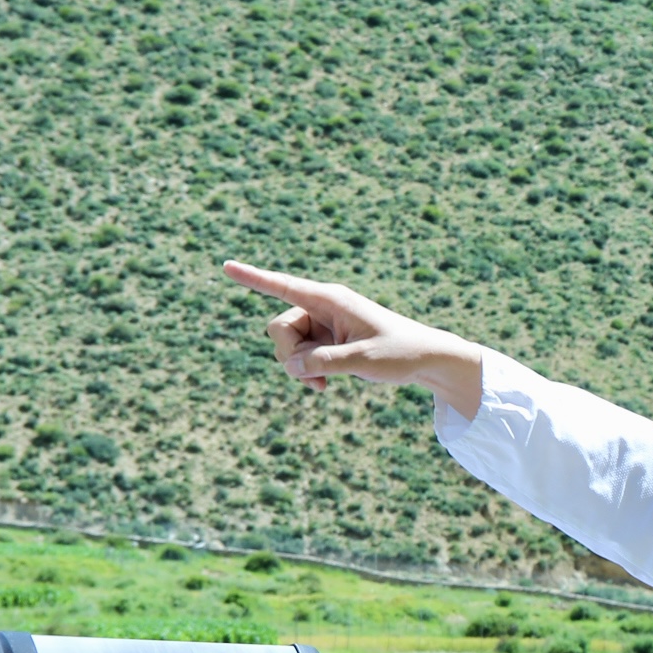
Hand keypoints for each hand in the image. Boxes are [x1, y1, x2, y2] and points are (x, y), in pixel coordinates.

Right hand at [225, 262, 488, 415]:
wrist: (426, 361)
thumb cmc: (401, 354)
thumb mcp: (362, 361)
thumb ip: (323, 363)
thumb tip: (292, 366)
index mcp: (331, 299)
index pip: (284, 287)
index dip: (253, 278)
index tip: (225, 265)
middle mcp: (322, 308)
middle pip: (278, 328)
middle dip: (289, 355)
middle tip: (316, 376)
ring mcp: (322, 326)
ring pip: (286, 347)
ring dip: (299, 369)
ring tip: (324, 385)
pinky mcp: (325, 343)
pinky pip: (299, 359)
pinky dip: (306, 374)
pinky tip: (323, 387)